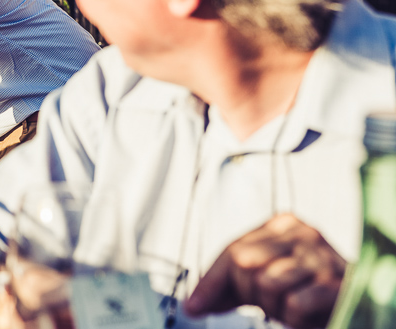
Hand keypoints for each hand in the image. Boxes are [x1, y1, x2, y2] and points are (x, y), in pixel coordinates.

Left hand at [185, 213, 345, 328]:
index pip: (232, 250)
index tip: (193, 307)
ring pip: (267, 282)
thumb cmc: (303, 290)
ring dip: (273, 307)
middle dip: (250, 293)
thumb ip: (227, 285)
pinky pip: (293, 303)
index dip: (210, 282)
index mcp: (282, 224)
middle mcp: (303, 232)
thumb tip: (192, 304)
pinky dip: (294, 318)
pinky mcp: (337, 284)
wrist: (351, 306)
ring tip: (288, 306)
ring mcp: (322, 256)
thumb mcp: (262, 281)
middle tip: (270, 302)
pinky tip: (305, 314)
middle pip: (245, 263)